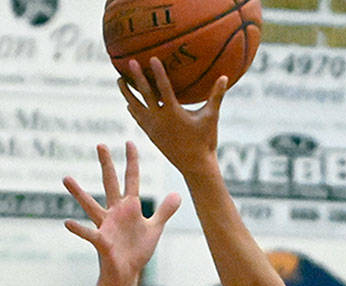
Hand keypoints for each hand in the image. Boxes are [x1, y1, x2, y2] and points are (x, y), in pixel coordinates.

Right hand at [64, 141, 179, 285]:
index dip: (132, 161)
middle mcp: (115, 212)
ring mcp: (106, 225)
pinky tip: (67, 223)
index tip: (130, 142)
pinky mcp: (102, 242)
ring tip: (66, 178)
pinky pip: (88, 234)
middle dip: (107, 165)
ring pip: (91, 205)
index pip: (131, 179)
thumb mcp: (154, 228)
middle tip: (101, 144)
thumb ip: (164, 211)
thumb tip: (177, 194)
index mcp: (129, 207)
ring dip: (79, 193)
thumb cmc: (137, 250)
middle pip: (111, 183)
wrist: (127, 273)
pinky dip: (78, 229)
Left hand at [120, 58, 226, 177]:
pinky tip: (129, 102)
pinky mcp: (151, 135)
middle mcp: (160, 120)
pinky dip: (133, 108)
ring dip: (127, 93)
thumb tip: (225, 76)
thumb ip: (217, 96)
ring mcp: (153, 128)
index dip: (158, 73)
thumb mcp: (211, 117)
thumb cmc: (205, 141)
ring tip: (119, 79)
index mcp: (174, 114)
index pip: (164, 89)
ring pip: (135, 107)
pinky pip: (138, 118)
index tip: (151, 58)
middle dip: (137, 78)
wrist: (195, 166)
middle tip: (130, 62)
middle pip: (145, 95)